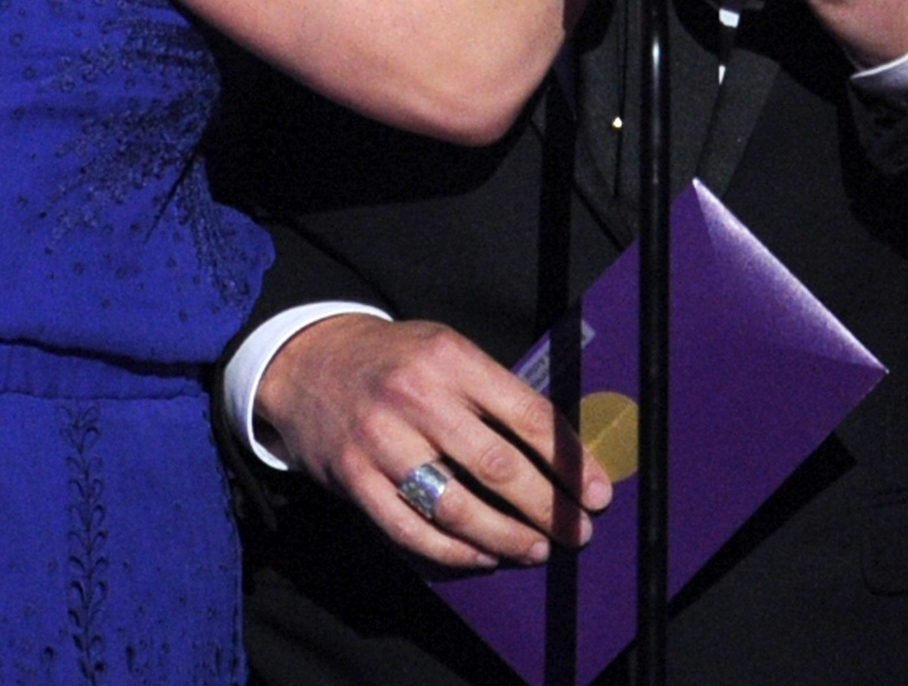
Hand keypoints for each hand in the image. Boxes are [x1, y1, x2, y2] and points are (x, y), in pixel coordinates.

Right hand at [255, 314, 611, 571]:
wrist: (310, 362)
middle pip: (497, 466)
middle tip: (578, 532)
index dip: (568, 460)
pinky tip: (481, 557)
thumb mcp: (445, 350)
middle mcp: (417, 397)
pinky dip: (451, 553)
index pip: (526, 414)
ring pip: (456, 507)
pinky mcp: (355, 478)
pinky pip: (410, 530)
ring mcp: (382, 441)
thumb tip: (558, 451)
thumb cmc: (395, 360)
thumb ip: (493, 392)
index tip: (597, 492)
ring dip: (505, 538)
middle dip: (548, 508)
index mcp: (450, 358)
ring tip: (536, 550)